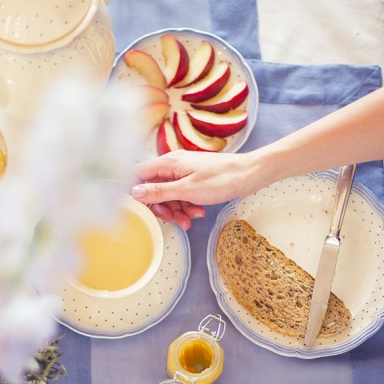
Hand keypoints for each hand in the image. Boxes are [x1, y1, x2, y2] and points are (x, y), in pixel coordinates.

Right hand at [131, 150, 260, 228]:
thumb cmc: (221, 179)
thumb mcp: (186, 190)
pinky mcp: (194, 180)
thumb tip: (134, 192)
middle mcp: (173, 165)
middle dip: (161, 207)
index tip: (140, 208)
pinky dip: (187, 206)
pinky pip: (182, 195)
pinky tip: (198, 213)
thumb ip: (159, 191)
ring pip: (169, 195)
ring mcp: (184, 172)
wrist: (250, 175)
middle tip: (172, 219)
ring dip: (176, 210)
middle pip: (153, 188)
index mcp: (167, 163)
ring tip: (189, 220)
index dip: (135, 192)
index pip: (137, 174)